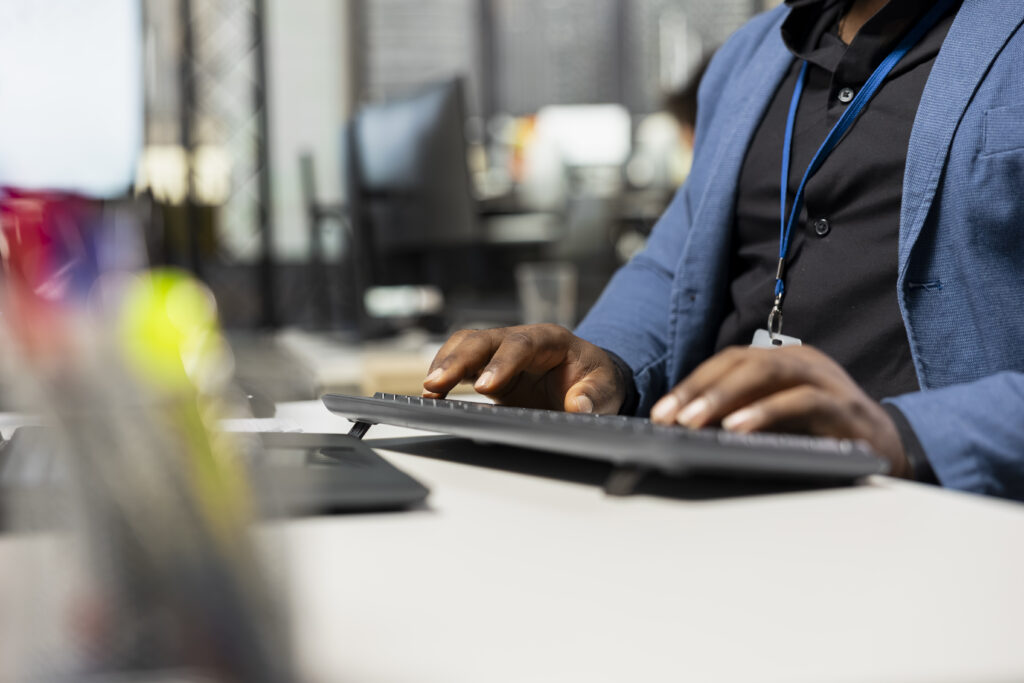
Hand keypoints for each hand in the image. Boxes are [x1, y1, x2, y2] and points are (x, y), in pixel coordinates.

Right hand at [422, 324, 625, 413]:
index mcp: (550, 339)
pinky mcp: (488, 368)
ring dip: (444, 364)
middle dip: (458, 360)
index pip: (521, 344)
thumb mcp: (606, 390)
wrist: (587, 381)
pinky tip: (431, 394)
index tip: (486, 387)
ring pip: (466, 345)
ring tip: (428, 389)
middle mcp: (520, 339)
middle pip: (483, 340)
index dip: (502, 363)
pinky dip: (444, 376)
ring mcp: (501, 352)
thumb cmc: (595, 381)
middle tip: (436, 383)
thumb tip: (578, 406)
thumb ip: (594, 397)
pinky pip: (461, 363)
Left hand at [649, 345, 909, 476]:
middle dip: (700, 389)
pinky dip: (765, 413)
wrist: (892, 450)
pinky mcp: (843, 406)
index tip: (661, 413)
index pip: (729, 362)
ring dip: (725, 397)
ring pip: (767, 373)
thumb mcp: (778, 422)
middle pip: (742, 362)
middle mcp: (802, 362)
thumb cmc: (825, 436)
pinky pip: (800, 401)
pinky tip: (738, 429)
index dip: (692, 384)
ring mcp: (825, 379)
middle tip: (669, 417)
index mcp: (783, 361)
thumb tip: (688, 428)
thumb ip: (743, 415)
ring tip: (694, 422)